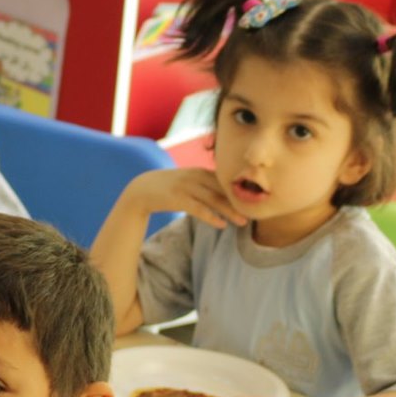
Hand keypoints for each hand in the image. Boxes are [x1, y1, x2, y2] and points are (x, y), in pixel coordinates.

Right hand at [129, 168, 244, 229]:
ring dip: (230, 211)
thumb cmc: (166, 187)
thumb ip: (202, 183)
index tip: (253, 201)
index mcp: (199, 172)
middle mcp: (195, 177)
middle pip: (222, 190)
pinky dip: (211, 217)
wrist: (141, 190)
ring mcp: (186, 187)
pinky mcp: (177, 199)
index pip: (224, 181)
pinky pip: (199, 209)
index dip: (240, 191)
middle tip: (254, 213)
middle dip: (239, 202)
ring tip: (242, 222)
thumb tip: (220, 192)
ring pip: (214, 200)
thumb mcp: (186, 180)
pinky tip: (221, 225)